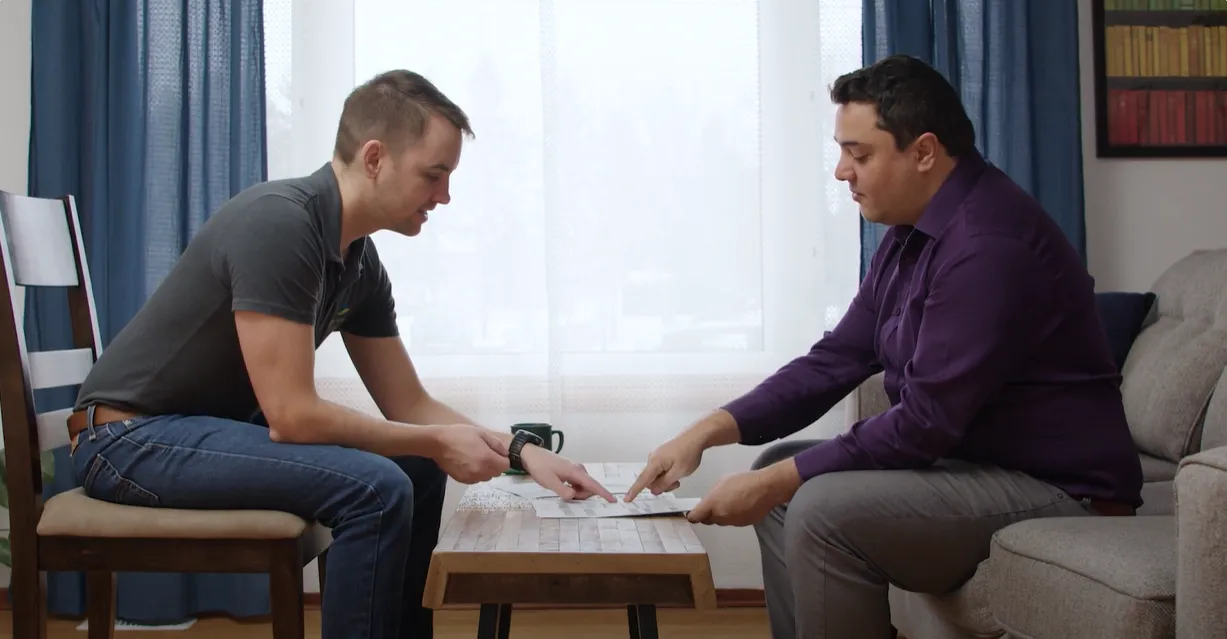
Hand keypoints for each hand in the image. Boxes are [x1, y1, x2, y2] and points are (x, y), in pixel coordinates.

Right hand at [428, 424, 509, 483]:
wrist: (438, 443)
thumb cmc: (460, 435)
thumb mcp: (481, 433)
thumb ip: (496, 444)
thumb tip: (505, 453)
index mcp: (487, 458)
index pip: (505, 466)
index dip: (503, 459)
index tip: (497, 453)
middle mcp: (481, 471)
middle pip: (497, 473)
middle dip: (496, 464)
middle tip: (486, 453)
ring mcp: (471, 477)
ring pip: (487, 477)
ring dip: (486, 470)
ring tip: (476, 458)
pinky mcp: (463, 480)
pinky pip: (476, 479)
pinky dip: (476, 473)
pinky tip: (469, 464)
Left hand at [520, 445, 616, 501]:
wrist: (531, 455)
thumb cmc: (540, 467)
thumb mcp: (549, 482)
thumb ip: (563, 491)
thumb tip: (574, 497)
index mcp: (575, 471)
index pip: (593, 484)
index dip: (604, 493)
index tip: (613, 500)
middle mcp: (578, 469)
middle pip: (588, 487)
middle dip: (581, 496)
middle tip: (564, 495)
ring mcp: (575, 469)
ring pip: (582, 486)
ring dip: (576, 493)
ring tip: (560, 490)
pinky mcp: (570, 471)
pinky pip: (577, 484)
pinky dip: (573, 489)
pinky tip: (562, 488)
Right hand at [624, 434, 705, 501]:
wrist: (695, 438)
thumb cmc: (689, 451)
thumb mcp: (678, 472)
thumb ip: (665, 483)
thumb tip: (654, 490)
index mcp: (655, 462)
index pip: (642, 480)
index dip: (634, 491)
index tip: (627, 499)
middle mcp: (653, 458)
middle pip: (650, 480)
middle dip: (662, 486)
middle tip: (676, 483)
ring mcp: (657, 457)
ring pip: (656, 476)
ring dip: (666, 480)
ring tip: (678, 476)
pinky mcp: (661, 457)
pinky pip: (659, 470)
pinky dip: (667, 474)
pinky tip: (676, 471)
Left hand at [686, 461, 801, 526]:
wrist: (766, 488)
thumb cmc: (744, 481)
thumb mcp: (722, 481)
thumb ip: (712, 495)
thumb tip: (709, 501)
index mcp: (713, 504)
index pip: (695, 517)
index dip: (693, 515)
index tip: (693, 513)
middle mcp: (721, 516)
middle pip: (708, 521)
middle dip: (708, 515)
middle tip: (713, 505)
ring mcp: (732, 522)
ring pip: (721, 522)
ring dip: (721, 515)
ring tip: (730, 502)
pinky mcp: (742, 524)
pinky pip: (733, 522)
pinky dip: (734, 517)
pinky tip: (740, 506)